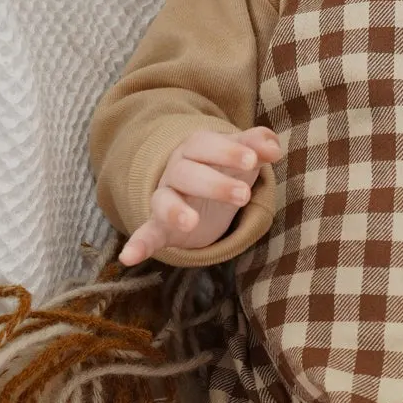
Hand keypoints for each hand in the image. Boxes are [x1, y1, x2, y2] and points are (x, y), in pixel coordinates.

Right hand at [120, 125, 282, 266]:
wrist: (198, 189)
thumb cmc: (223, 167)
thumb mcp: (241, 156)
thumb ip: (257, 146)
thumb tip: (274, 147)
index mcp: (195, 149)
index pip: (205, 144)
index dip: (228, 150)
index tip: (252, 161)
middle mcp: (176, 171)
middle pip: (187, 172)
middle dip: (214, 183)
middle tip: (243, 196)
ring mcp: (166, 198)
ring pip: (164, 200)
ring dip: (175, 210)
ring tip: (191, 222)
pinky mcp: (160, 227)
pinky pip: (145, 234)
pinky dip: (137, 245)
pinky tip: (128, 258)